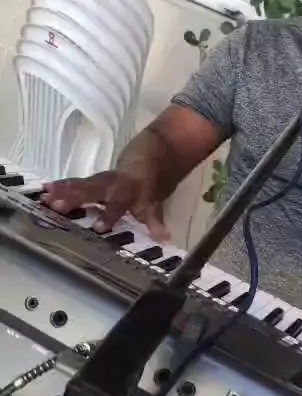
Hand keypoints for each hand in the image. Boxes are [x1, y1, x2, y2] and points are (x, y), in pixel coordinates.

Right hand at [40, 170, 169, 240]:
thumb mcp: (154, 204)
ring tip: (45, 198)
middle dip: (75, 199)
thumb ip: (155, 221)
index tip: (98, 228)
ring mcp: (97, 181)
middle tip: (56, 207)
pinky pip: (72, 183)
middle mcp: (110, 184)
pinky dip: (58, 187)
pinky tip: (43, 191)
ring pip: (79, 185)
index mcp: (126, 192)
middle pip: (91, 191)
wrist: (146, 158)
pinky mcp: (88, 181)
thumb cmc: (146, 187)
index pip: (118, 204)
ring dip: (61, 191)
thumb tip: (163, 238)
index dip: (109, 215)